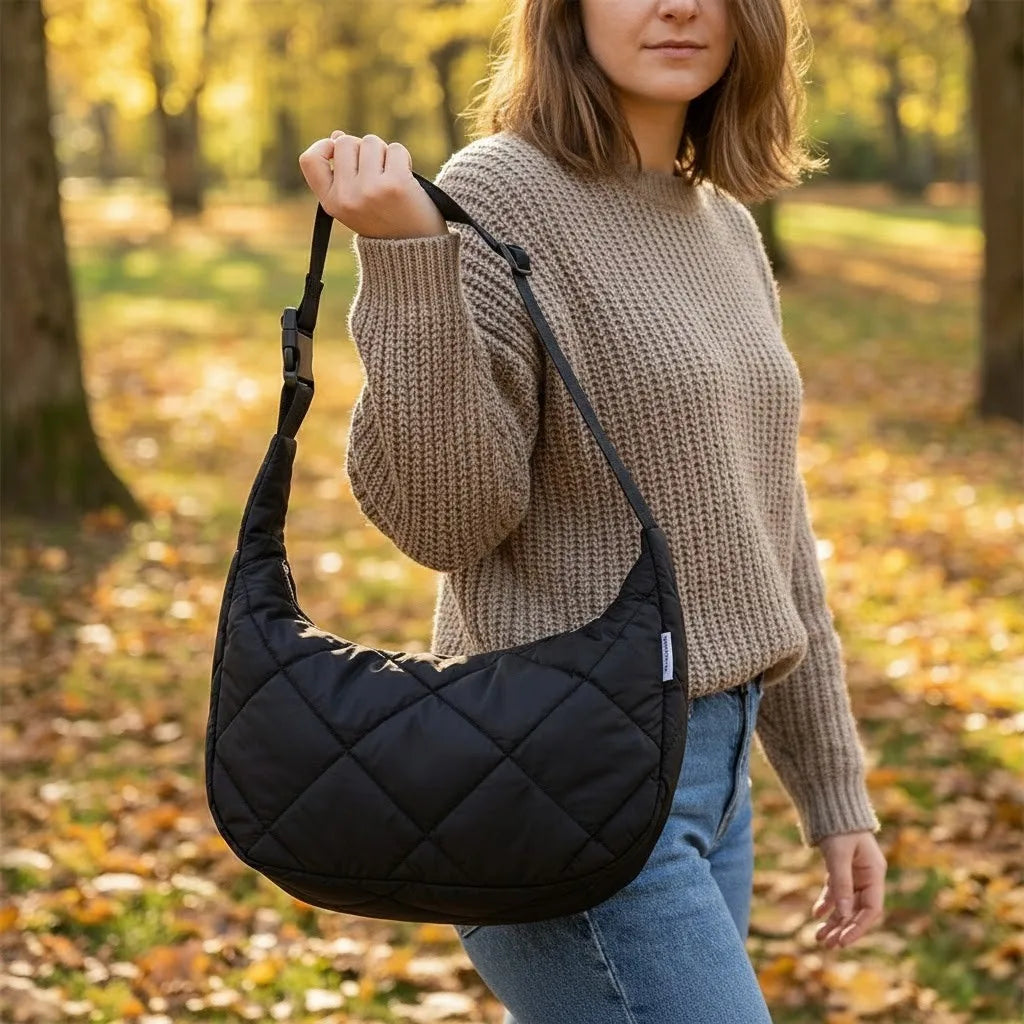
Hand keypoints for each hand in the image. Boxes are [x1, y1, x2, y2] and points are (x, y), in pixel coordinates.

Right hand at [297, 131, 447, 239]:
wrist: (415, 249)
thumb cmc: (383, 221)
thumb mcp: (353, 203)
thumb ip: (341, 172)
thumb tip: (337, 135)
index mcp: (331, 203)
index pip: (309, 160)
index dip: (323, 146)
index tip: (336, 147)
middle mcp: (347, 197)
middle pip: (345, 142)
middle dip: (362, 149)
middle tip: (376, 172)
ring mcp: (370, 190)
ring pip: (371, 142)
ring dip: (384, 153)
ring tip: (391, 178)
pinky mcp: (396, 184)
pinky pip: (396, 149)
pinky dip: (403, 159)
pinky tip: (406, 179)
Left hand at [811, 830, 886, 948]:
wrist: (829, 800)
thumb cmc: (838, 825)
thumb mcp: (838, 854)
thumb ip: (841, 883)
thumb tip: (841, 915)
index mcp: (874, 873)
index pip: (871, 909)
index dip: (858, 927)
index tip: (842, 942)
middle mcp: (867, 875)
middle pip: (857, 909)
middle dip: (843, 928)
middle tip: (827, 944)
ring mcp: (855, 872)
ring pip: (845, 903)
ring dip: (834, 920)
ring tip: (819, 937)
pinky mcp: (841, 867)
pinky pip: (835, 891)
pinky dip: (827, 903)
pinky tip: (816, 915)